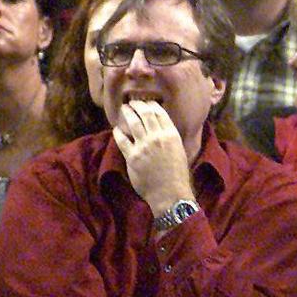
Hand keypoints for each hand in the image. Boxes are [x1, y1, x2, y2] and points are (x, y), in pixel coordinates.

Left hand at [112, 100, 194, 215]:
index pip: (160, 113)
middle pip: (145, 113)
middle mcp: (157, 137)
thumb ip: (170, 139)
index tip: (146, 103)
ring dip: (127, 113)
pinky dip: (118, 132)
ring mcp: (144, 146)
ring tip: (124, 109)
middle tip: (132, 103)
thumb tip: (161, 129)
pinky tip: (116, 130)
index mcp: (171, 135)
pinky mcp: (132, 157)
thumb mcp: (179, 152)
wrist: (170, 194)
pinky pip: (122, 140)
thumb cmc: (178, 175)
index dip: (151, 105)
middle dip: (137, 105)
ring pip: (133, 122)